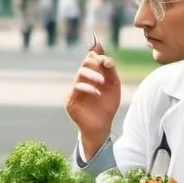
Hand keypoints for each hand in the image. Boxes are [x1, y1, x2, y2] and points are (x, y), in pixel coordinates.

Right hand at [65, 37, 120, 159]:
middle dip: (95, 63)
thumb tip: (106, 56)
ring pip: (80, 74)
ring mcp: (75, 90)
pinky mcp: (70, 100)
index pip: (92, 59)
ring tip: (102, 82)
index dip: (98, 55)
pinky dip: (87, 88)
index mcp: (92, 75)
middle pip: (85, 64)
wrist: (102, 126)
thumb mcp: (113, 86)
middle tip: (105, 66)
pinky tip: (97, 93)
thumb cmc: (107, 106)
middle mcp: (82, 80)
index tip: (106, 58)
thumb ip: (110, 71)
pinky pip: (76, 88)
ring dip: (92, 75)